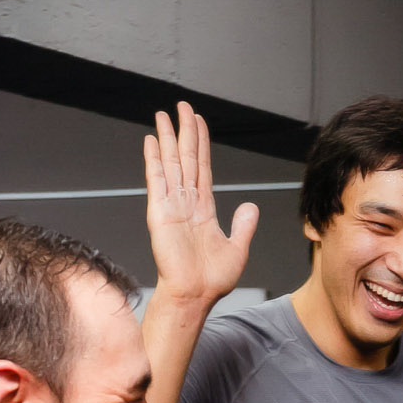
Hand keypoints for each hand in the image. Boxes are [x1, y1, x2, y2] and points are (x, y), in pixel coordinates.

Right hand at [145, 101, 258, 305]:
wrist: (194, 295)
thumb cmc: (211, 280)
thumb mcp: (237, 248)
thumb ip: (244, 225)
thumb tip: (251, 206)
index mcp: (203, 208)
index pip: (202, 167)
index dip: (202, 143)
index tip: (198, 122)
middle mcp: (186, 202)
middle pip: (186, 158)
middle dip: (184, 131)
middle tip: (182, 106)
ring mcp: (171, 205)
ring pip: (171, 163)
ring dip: (168, 138)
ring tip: (163, 115)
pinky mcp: (159, 212)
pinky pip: (157, 180)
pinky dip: (154, 159)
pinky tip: (151, 142)